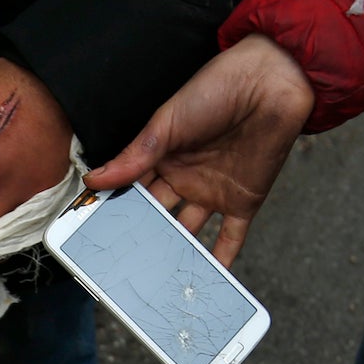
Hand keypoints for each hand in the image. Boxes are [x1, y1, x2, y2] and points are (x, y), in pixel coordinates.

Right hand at [83, 33, 315, 265]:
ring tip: (154, 282)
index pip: (131, 191)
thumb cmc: (216, 88)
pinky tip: (207, 281)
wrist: (271, 81)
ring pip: (188, 232)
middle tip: (120, 266)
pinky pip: (230, 237)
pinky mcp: (243, 201)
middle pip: (156, 216)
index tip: (93, 235)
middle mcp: (183, 178)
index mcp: (161, 158)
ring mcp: (212, 192)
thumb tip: (93, 180)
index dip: (113, 211)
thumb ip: (133, 158)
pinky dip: (221, 260)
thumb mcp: (166, 124)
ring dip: (175, 253)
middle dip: (140, 238)